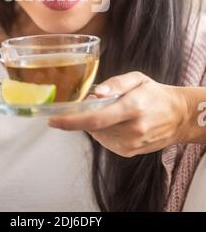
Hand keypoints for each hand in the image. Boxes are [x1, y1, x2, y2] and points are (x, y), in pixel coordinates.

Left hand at [48, 72, 188, 156]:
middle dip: (84, 115)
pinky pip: (105, 141)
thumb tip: (96, 93)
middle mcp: (132, 129)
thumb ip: (116, 82)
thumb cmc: (155, 94)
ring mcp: (131, 144)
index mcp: (133, 107)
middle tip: (93, 103)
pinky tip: (117, 122)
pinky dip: (103, 131)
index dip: (71, 121)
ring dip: (95, 123)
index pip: (96, 118)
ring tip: (113, 111)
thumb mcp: (138, 78)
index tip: (53, 120)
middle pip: (93, 127)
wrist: (178, 117)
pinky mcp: (129, 153)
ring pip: (97, 134)